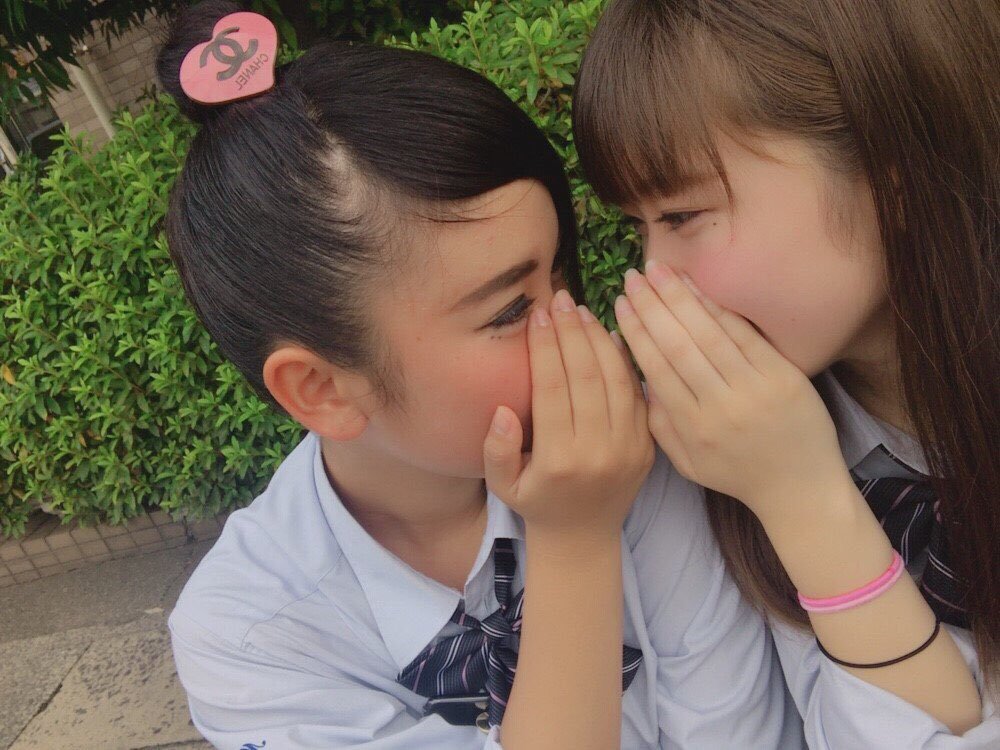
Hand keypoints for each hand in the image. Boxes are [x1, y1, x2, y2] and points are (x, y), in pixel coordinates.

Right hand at [483, 289, 653, 538]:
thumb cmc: (536, 503)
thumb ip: (496, 450)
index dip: (545, 347)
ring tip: (582, 310)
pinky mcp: (647, 445)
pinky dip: (624, 360)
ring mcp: (629, 448)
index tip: (538, 315)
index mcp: (560, 460)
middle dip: (572, 332)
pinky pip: (636, 392)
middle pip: (586, 376)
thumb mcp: (502, 486)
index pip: (553, 388)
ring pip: (617, 379)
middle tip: (561, 298)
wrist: (584, 537)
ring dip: (600, 339)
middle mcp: (598, 451)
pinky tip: (610, 334)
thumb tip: (501, 410)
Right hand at [614, 260, 846, 521]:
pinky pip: (743, 334)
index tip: (619, 305)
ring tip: (657, 270)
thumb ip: (659, 424)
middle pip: (678, 345)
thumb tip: (640, 378)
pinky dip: (717, 308)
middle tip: (631, 277)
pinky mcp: (783, 376)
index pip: (657, 369)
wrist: (801, 487)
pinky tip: (696, 287)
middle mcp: (721, 406)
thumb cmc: (738, 474)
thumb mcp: (687, 463)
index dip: (636, 332)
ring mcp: (755, 388)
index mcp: (694, 427)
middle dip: (651, 306)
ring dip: (679, 298)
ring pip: (708, 334)